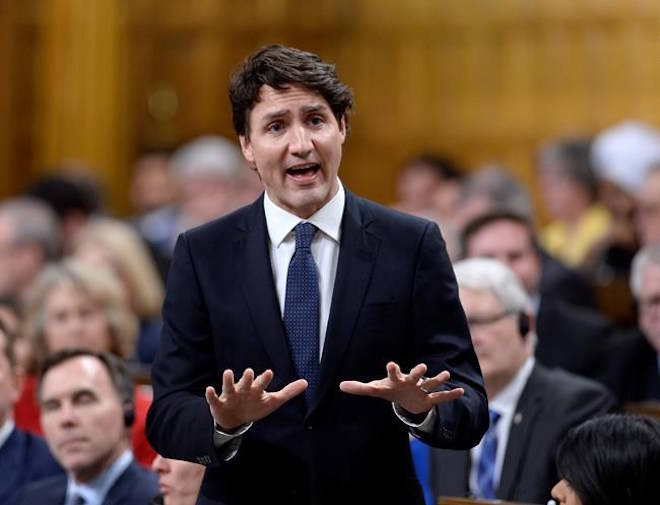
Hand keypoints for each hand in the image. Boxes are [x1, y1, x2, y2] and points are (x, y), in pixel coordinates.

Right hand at [205, 368, 306, 430]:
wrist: (235, 420)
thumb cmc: (255, 407)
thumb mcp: (273, 401)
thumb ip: (288, 392)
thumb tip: (306, 383)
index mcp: (256, 390)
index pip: (262, 383)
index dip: (265, 379)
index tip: (269, 373)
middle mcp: (243, 390)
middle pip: (246, 383)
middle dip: (248, 378)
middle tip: (250, 372)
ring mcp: (230, 396)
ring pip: (229, 386)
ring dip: (228, 380)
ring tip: (228, 372)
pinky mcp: (219, 404)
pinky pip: (214, 398)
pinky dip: (211, 394)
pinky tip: (209, 389)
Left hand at [339, 362, 463, 414]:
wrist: (405, 397)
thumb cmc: (389, 390)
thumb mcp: (375, 389)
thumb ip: (360, 388)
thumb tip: (340, 386)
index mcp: (396, 380)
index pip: (392, 374)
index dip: (392, 370)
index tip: (391, 364)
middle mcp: (410, 382)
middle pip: (414, 377)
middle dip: (417, 373)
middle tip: (422, 367)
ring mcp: (420, 390)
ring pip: (430, 385)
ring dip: (437, 380)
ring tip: (445, 375)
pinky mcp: (428, 399)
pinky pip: (440, 398)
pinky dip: (450, 396)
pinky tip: (461, 392)